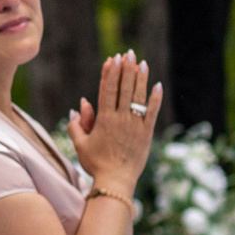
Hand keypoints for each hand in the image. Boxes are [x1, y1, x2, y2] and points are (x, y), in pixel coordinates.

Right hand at [66, 52, 162, 194]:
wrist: (116, 181)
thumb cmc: (95, 164)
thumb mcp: (80, 144)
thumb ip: (77, 124)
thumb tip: (79, 106)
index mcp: (104, 119)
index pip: (108, 90)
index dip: (111, 73)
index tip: (114, 59)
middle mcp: (121, 119)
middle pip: (124, 88)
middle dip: (127, 69)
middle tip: (129, 53)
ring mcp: (135, 125)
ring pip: (138, 96)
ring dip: (140, 78)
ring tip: (142, 62)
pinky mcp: (146, 133)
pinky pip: (152, 112)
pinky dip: (155, 98)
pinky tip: (157, 85)